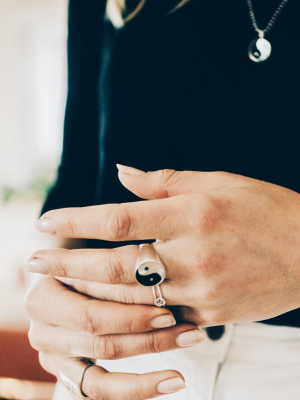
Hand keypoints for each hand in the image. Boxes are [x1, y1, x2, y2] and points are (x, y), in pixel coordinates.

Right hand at [24, 276, 202, 398]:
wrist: (70, 291)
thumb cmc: (87, 271)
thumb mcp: (93, 262)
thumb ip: (116, 264)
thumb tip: (159, 263)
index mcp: (42, 295)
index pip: (89, 303)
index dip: (130, 305)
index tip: (170, 300)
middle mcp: (41, 329)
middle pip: (96, 331)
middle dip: (143, 328)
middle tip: (184, 323)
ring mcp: (53, 357)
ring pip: (104, 360)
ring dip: (150, 349)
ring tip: (187, 339)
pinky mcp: (69, 376)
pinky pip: (102, 390)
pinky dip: (139, 387)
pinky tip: (172, 380)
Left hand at [27, 166, 299, 326]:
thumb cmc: (265, 209)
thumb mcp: (218, 181)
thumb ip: (163, 181)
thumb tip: (121, 172)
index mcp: (193, 212)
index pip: (120, 218)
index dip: (78, 220)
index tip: (47, 220)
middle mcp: (193, 254)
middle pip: (115, 264)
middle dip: (68, 262)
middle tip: (35, 261)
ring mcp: (201, 290)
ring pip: (130, 299)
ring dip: (89, 292)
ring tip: (60, 283)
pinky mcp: (209, 315)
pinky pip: (158, 319)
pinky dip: (127, 314)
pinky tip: (103, 308)